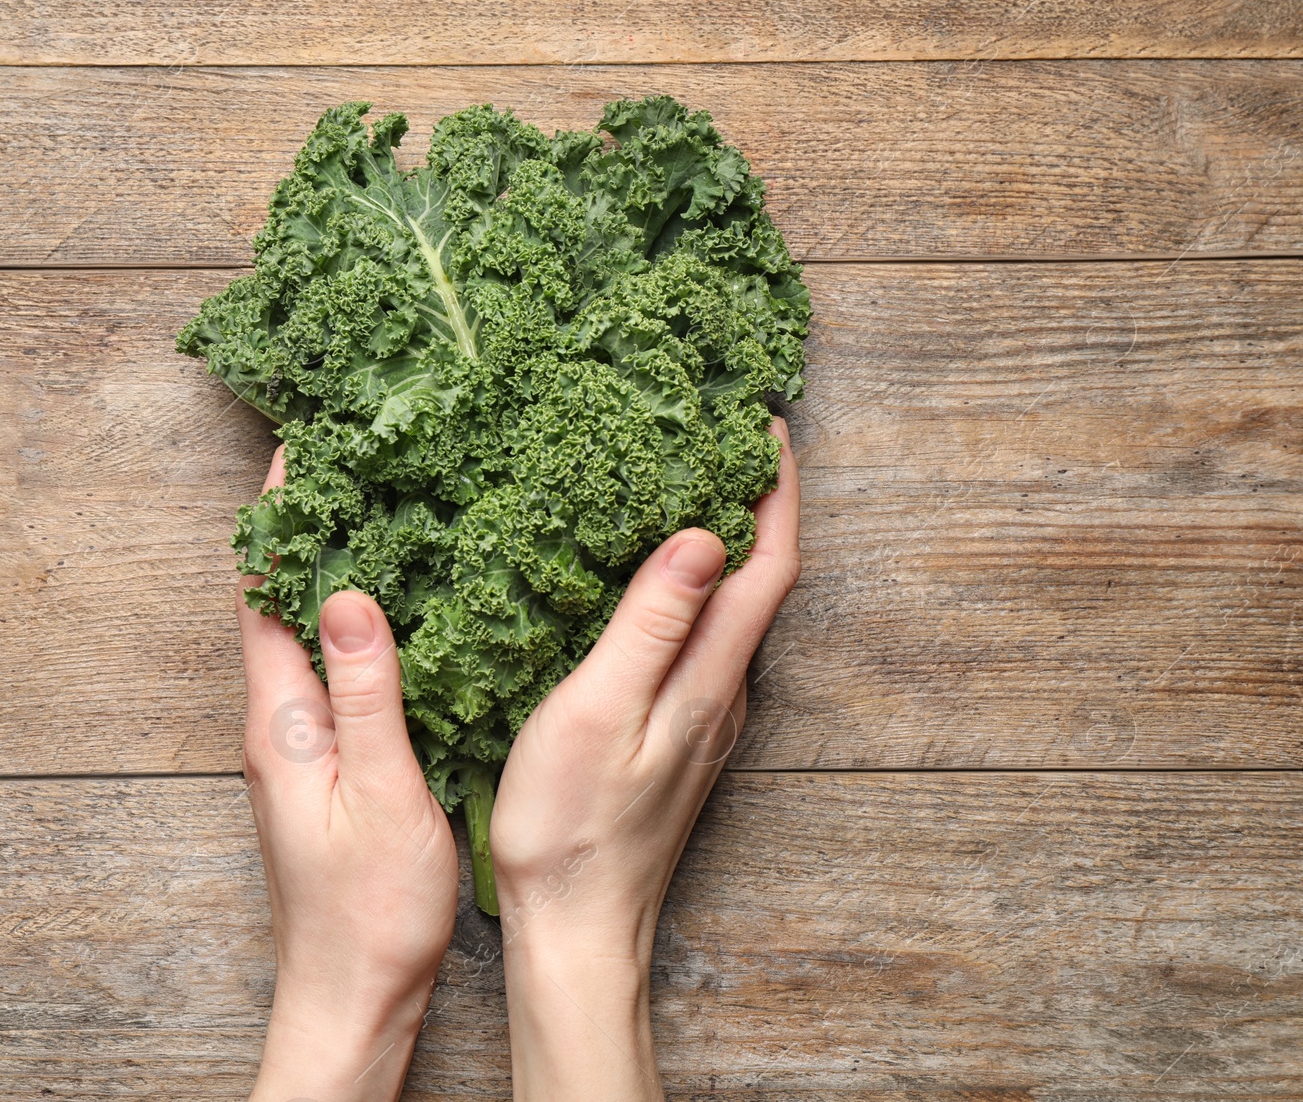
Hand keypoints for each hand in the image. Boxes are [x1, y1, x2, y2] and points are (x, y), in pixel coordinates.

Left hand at [241, 446, 458, 1101]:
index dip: (279, 514)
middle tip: (355, 455)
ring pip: (309, 630)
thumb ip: (364, 693)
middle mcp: (277, 721)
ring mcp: (299, 742)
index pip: (264, 590)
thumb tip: (348, 593)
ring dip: (335, 567)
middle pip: (281, 598)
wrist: (351, 995)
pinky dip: (361, 621)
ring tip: (384, 507)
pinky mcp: (326, 761)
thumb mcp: (381, 793)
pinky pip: (335, 667)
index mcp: (280, 719)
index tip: (303, 444)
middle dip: (309, 523)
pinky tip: (407, 609)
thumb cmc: (367, 913)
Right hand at [490, 416, 800, 1100]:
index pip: (772, 564)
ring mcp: (704, 718)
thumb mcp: (599, 711)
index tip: (766, 422)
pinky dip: (695, 592)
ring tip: (689, 486)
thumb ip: (653, 623)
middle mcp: (725, 693)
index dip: (778, 488)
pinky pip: (704, 642)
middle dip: (758, 501)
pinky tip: (653, 581)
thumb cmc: (573, 826)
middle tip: (726, 434)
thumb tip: (708, 534)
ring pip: (737, 611)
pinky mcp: (678, 737)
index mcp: (713, 678)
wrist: (578, 927)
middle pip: (766, 580)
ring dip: (729, 544)